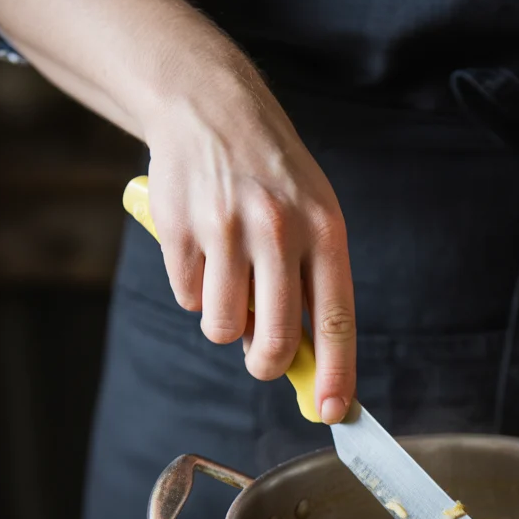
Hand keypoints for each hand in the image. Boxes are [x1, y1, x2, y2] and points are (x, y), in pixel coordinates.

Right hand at [145, 59, 354, 422]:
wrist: (211, 106)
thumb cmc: (273, 177)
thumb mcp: (313, 216)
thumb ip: (314, 285)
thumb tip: (309, 364)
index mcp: (325, 230)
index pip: (336, 320)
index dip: (337, 374)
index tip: (335, 413)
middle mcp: (279, 231)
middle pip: (276, 340)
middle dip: (267, 365)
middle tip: (262, 360)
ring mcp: (227, 230)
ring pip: (224, 328)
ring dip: (225, 324)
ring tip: (230, 282)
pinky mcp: (180, 230)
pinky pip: (189, 298)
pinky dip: (195, 289)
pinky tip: (203, 251)